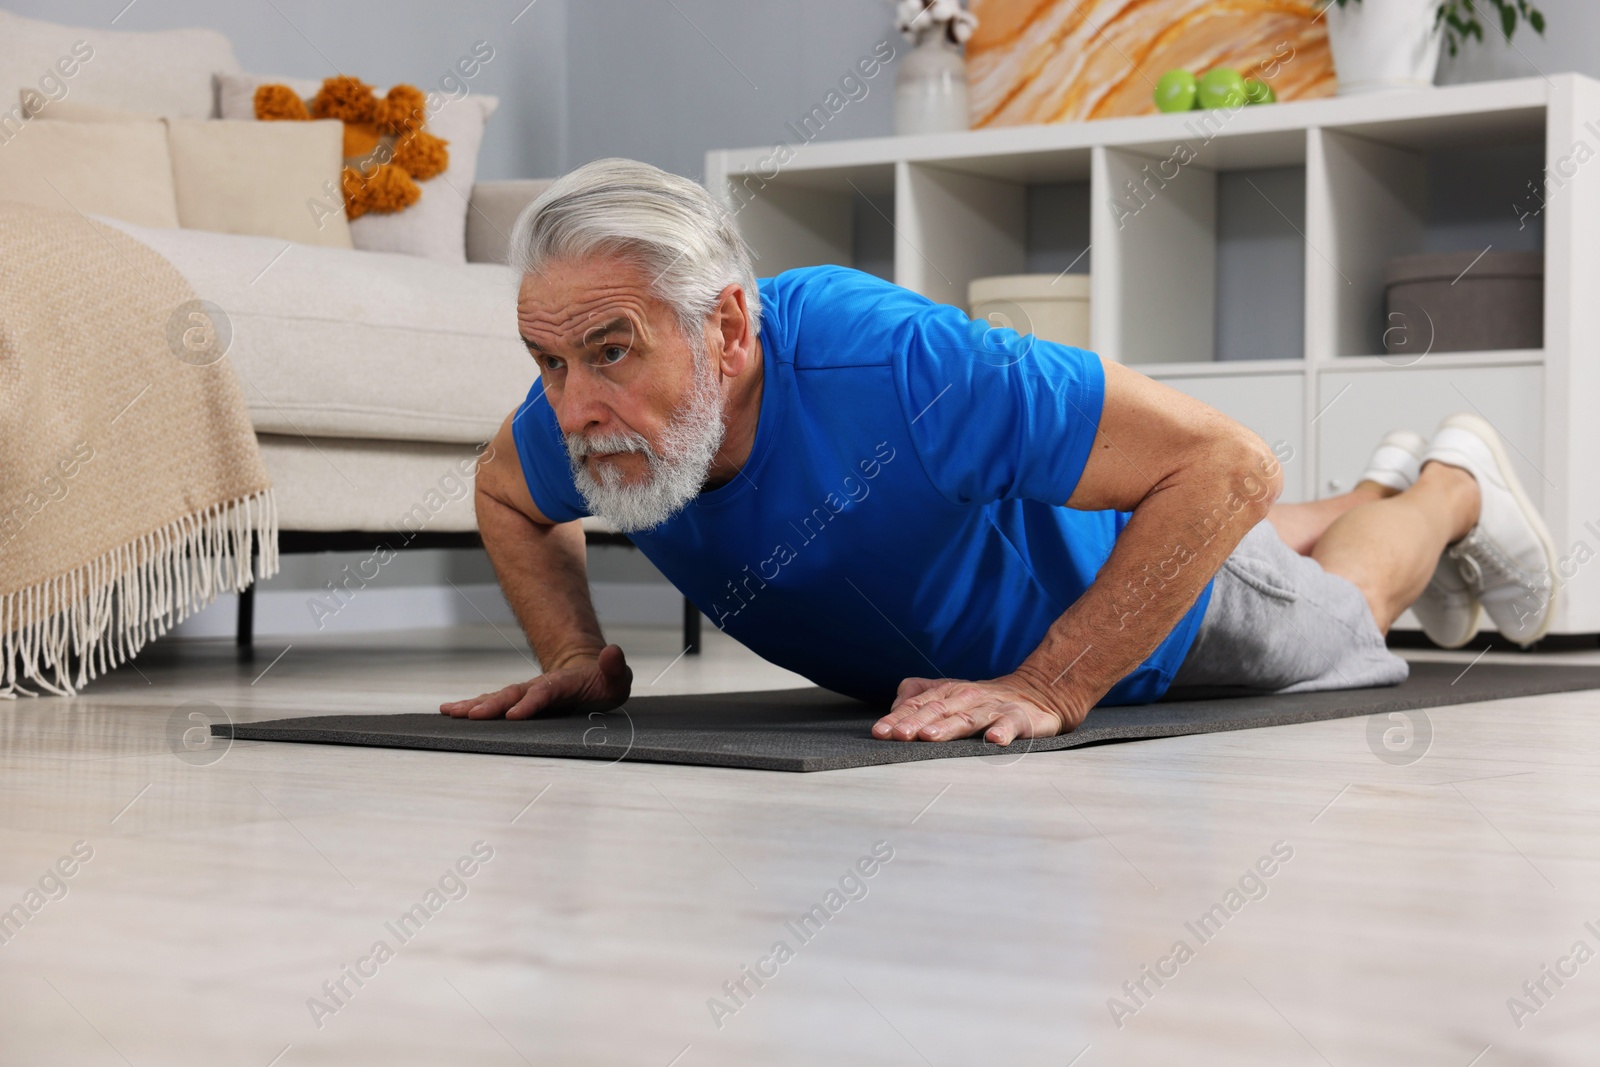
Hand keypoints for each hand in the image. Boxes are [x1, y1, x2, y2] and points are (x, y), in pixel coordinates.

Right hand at [439, 644, 631, 719]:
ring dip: (475, 705)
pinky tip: (452, 712)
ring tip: (451, 712)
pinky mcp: (519, 701)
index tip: (514, 714)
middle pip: (513, 694)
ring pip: (498, 698)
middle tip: (472, 715)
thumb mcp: (617, 677)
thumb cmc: (604, 682)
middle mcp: (539, 687)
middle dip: (493, 705)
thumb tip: (613, 652)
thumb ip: (615, 667)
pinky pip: (493, 704)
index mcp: (563, 684)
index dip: (530, 702)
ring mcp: (527, 693)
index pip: (544, 692)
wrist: (589, 673)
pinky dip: (473, 707)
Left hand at [871, 671, 1081, 744]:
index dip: (897, 718)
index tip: (880, 732)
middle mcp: (966, 698)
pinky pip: (1009, 726)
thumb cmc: (983, 699)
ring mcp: (992, 708)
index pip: (917, 705)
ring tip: (931, 736)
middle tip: (898, 735)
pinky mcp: (1017, 719)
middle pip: (936, 711)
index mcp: (947, 693)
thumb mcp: (948, 693)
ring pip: (967, 718)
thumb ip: (918, 695)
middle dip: (916, 722)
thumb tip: (894, 708)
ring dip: (948, 727)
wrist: (1036, 693)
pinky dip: (1002, 732)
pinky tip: (993, 740)